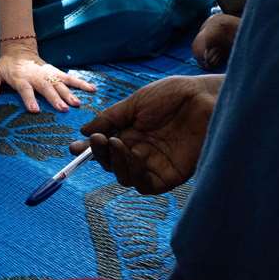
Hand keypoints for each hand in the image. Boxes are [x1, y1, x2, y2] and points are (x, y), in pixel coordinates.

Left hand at [0, 46, 95, 112]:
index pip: (25, 89)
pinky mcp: (56, 72)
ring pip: (60, 84)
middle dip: (54, 98)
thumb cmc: (7, 67)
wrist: (19, 50)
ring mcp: (48, 74)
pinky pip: (70, 78)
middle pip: (46, 88)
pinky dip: (81, 83)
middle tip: (62, 109)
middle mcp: (36, 76)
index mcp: (21, 78)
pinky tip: (92, 89)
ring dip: (69, 93)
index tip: (35, 110)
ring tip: (77, 104)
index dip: (29, 99)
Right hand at [69, 74, 221, 195]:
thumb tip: (84, 131)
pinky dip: (133, 173)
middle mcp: (143, 151)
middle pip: (113, 164)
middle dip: (99, 155)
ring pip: (126, 177)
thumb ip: (112, 118)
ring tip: (113, 143)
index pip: (107, 146)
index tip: (73, 148)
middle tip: (96, 141)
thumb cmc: (175, 95)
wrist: (205, 98)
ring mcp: (156, 164)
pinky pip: (146, 184)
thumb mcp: (137, 102)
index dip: (89, 149)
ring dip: (114, 164)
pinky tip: (131, 155)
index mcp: (133, 132)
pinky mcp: (171, 175)